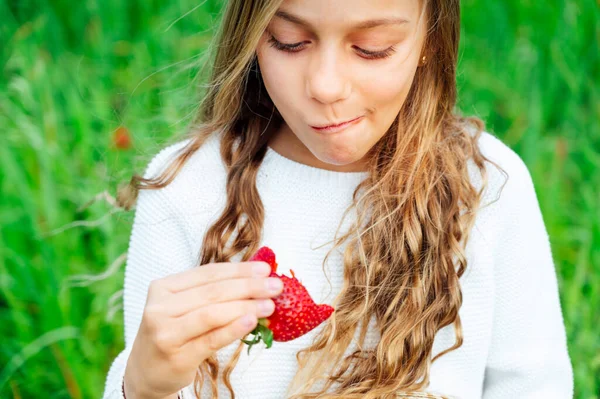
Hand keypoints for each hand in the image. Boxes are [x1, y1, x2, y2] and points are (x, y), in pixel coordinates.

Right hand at [123, 260, 283, 398]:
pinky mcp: (177, 356)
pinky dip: (233, 329)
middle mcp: (159, 307)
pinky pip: (211, 339)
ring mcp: (166, 332)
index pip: (208, 273)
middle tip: (276, 286)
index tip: (266, 269)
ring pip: (212, 314)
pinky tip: (252, 322)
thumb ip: (211, 292)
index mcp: (163, 287)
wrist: (146, 372)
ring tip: (270, 305)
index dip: (239, 270)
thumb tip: (257, 277)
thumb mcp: (183, 307)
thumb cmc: (174, 332)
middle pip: (213, 292)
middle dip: (248, 287)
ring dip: (246, 307)